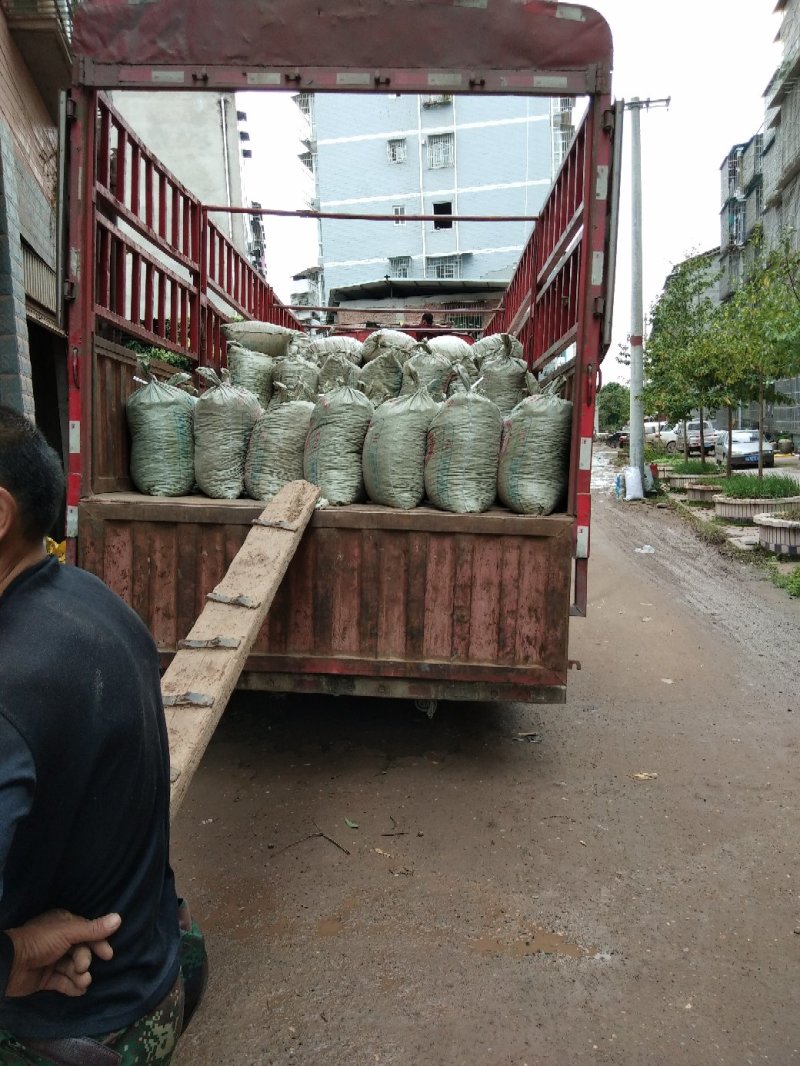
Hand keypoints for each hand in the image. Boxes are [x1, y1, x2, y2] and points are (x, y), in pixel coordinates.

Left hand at [5, 910, 121, 997]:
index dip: (98, 944)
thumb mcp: (68, 932)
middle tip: (82, 968)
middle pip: (81, 952)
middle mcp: (59, 941)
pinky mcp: (45, 979)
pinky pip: (63, 982)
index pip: (87, 933)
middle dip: (84, 962)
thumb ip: (93, 929)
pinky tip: (78, 991)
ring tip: (82, 983)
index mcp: (64, 925)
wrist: (10, 965)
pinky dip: (71, 986)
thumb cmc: (41, 942)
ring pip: (73, 968)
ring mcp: (52, 960)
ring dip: (80, 976)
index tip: (108, 955)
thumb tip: (119, 918)